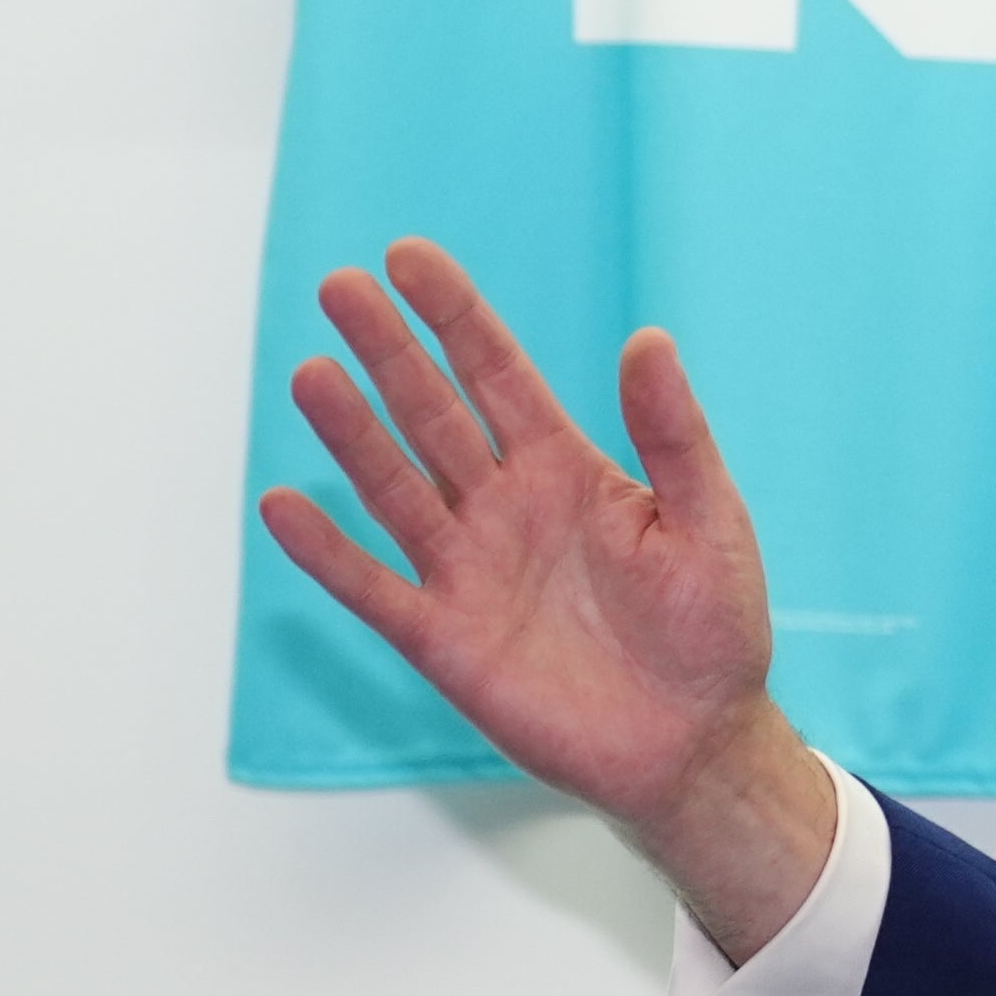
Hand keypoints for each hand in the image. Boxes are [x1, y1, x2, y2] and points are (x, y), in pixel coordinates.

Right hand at [260, 240, 836, 957]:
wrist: (695, 740)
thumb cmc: (713, 626)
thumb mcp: (708, 518)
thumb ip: (673, 433)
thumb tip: (649, 338)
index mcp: (567, 467)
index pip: (497, 374)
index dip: (454, 315)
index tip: (407, 255)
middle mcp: (505, 507)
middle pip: (432, 414)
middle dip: (388, 351)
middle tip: (338, 286)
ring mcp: (468, 569)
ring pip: (394, 487)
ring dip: (352, 434)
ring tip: (312, 373)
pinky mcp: (444, 638)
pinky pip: (373, 586)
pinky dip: (327, 550)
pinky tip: (282, 502)